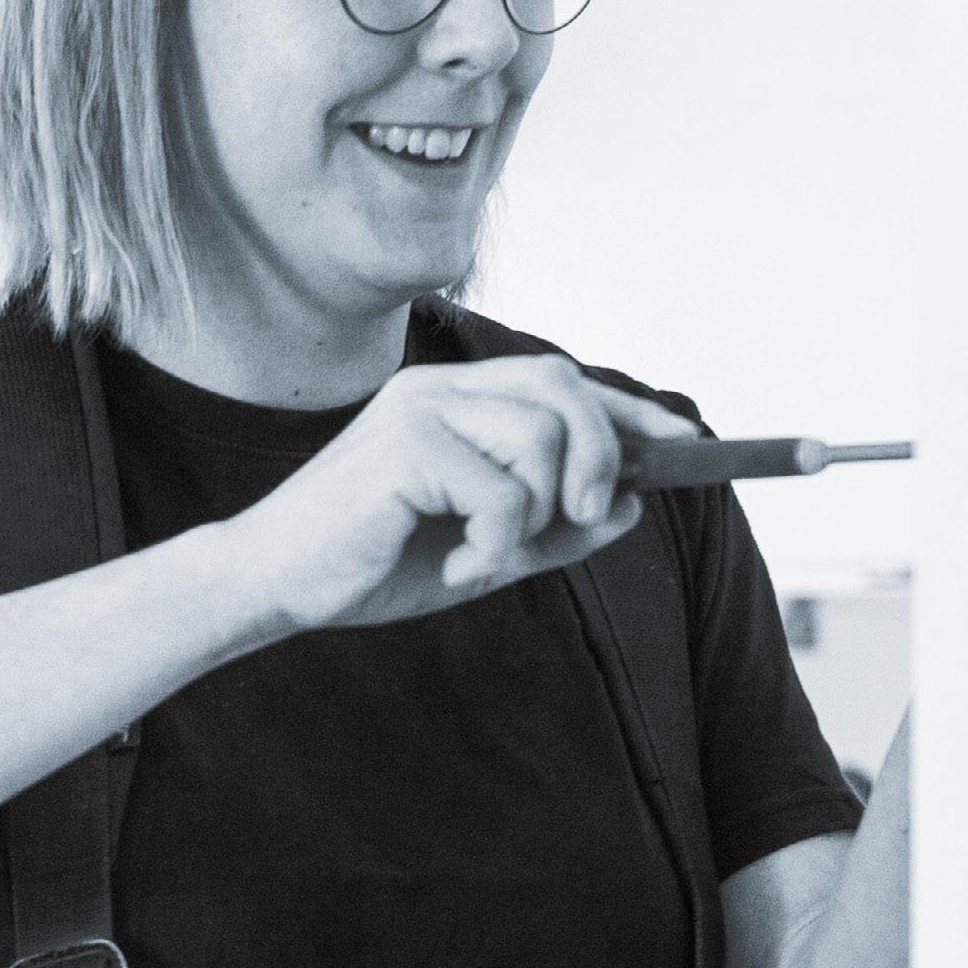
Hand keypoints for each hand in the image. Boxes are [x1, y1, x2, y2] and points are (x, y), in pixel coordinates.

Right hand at [231, 355, 697, 634]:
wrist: (277, 585)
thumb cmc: (374, 564)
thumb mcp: (485, 551)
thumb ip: (553, 527)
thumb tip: (630, 505)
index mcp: (457, 400)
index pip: (564, 382)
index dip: (633, 411)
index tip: (689, 443)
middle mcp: (440, 387)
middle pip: (565, 389)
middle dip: (599, 455)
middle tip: (580, 516)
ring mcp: (420, 408)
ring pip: (541, 440)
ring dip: (532, 516)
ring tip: (480, 554)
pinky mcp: (405, 446)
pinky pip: (501, 492)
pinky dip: (493, 544)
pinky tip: (449, 564)